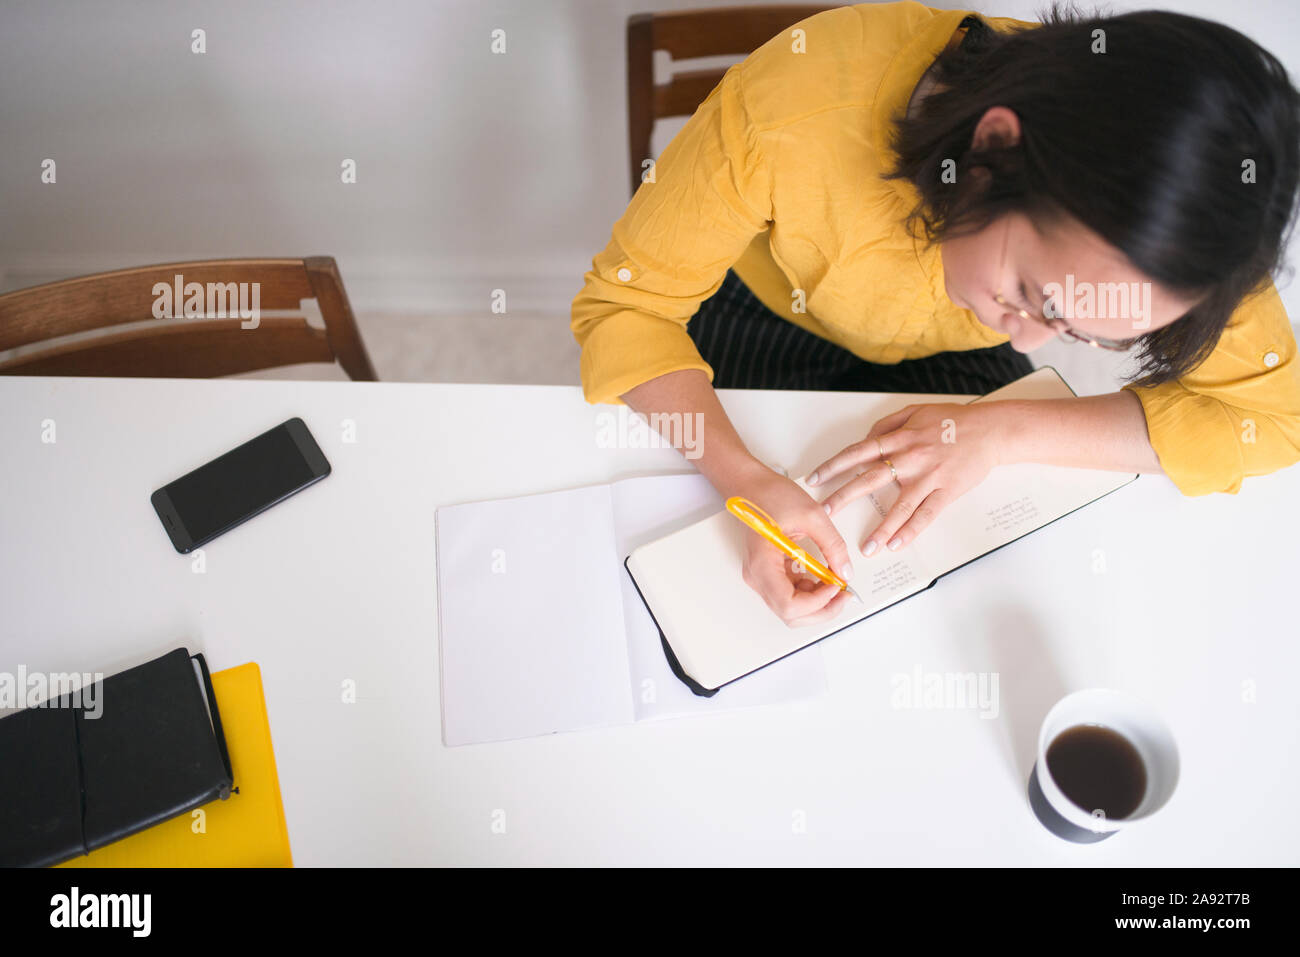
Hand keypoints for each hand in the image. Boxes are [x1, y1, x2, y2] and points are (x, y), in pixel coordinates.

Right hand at [728, 462, 857, 627]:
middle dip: (821, 609)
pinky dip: (810, 592)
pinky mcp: (768, 573)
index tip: (837, 586)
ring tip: (835, 582)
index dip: (817, 603)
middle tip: (844, 594)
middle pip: (790, 614)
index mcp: (762, 563)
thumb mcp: (812, 516)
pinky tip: (822, 576)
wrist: (752, 486)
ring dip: (817, 602)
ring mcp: (761, 576)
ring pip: (791, 608)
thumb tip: (845, 572)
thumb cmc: (771, 495)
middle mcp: (757, 576)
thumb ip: (833, 546)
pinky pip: (790, 594)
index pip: (789, 605)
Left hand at [806, 401, 1007, 555]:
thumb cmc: (953, 420)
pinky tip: (896, 544)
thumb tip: (865, 439)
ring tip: (866, 547)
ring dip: (881, 527)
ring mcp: (928, 477)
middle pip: (870, 479)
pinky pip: (926, 515)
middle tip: (825, 511)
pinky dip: (911, 531)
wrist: (990, 429)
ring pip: (899, 505)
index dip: (833, 466)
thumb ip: (888, 425)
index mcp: (900, 438)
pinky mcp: (946, 491)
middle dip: (844, 496)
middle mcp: (910, 458)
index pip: (857, 453)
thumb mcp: (915, 412)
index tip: (814, 479)